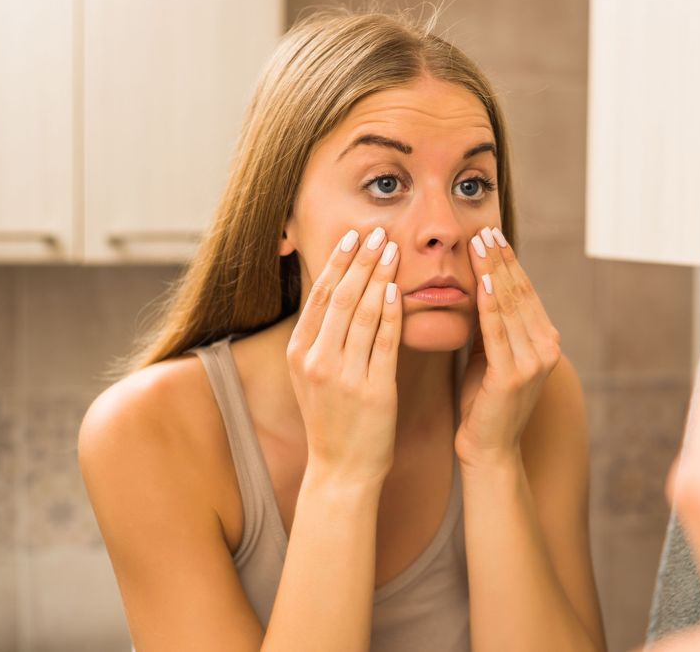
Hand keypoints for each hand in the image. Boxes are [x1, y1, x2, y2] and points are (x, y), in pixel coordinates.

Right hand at [286, 227, 402, 483]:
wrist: (342, 469)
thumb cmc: (334, 419)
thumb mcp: (314, 375)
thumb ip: (323, 336)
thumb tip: (338, 290)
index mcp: (300, 353)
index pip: (320, 295)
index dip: (338, 262)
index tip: (355, 235)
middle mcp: (317, 361)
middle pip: (341, 297)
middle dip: (361, 260)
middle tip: (379, 231)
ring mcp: (343, 377)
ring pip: (362, 314)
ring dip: (379, 276)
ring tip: (393, 249)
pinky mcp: (372, 391)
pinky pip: (384, 344)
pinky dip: (391, 314)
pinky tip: (399, 291)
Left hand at [455, 226, 561, 466]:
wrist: (488, 450)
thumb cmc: (484, 403)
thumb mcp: (490, 355)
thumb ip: (492, 325)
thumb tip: (479, 285)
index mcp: (544, 341)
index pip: (524, 291)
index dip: (508, 261)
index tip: (491, 234)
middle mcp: (546, 347)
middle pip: (520, 293)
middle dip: (500, 258)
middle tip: (484, 228)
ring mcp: (533, 362)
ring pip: (510, 306)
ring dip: (493, 271)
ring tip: (480, 244)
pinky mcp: (513, 375)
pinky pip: (497, 331)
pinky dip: (489, 304)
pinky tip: (481, 281)